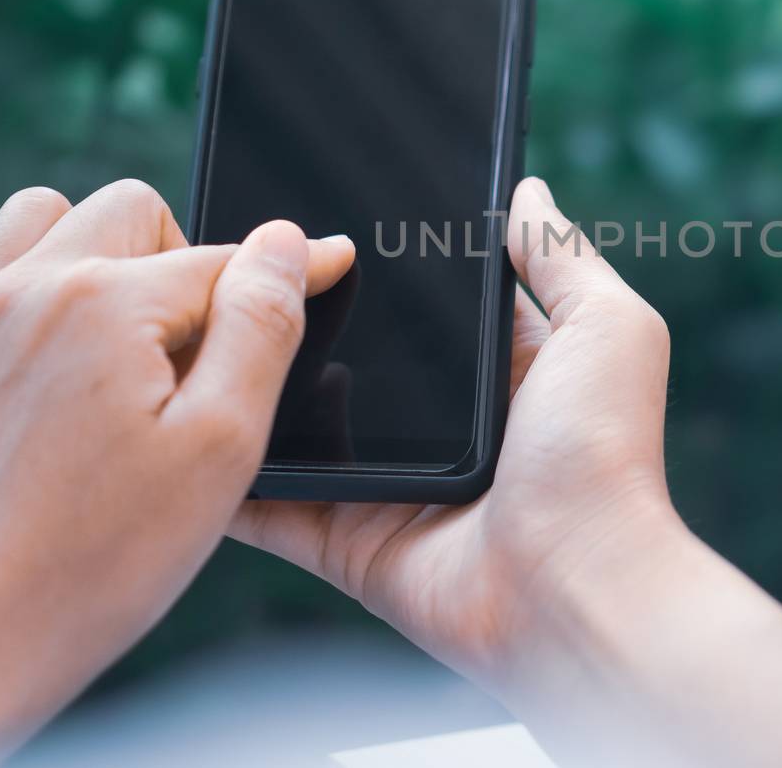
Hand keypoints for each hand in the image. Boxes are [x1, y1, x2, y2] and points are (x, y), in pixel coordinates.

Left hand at [0, 180, 352, 765]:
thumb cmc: (99, 560)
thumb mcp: (221, 445)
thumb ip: (260, 327)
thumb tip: (282, 243)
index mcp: (108, 306)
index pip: (224, 256)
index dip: (287, 269)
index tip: (327, 270)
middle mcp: (28, 293)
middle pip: (133, 214)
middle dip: (183, 259)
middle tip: (202, 349)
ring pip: (36, 217)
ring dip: (88, 249)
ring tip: (118, 329)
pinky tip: (23, 330)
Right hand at [233, 178, 781, 766]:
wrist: (574, 591)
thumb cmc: (605, 455)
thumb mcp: (608, 330)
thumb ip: (561, 259)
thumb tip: (527, 190)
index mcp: (500, 370)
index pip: (426, 302)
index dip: (377, 260)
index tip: (315, 214)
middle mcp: (442, 424)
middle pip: (352, 356)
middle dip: (299, 317)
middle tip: (228, 263)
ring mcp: (390, 482)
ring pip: (301, 424)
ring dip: (253, 388)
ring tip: (188, 331)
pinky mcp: (347, 539)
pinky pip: (272, 505)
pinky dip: (228, 479)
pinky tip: (174, 434)